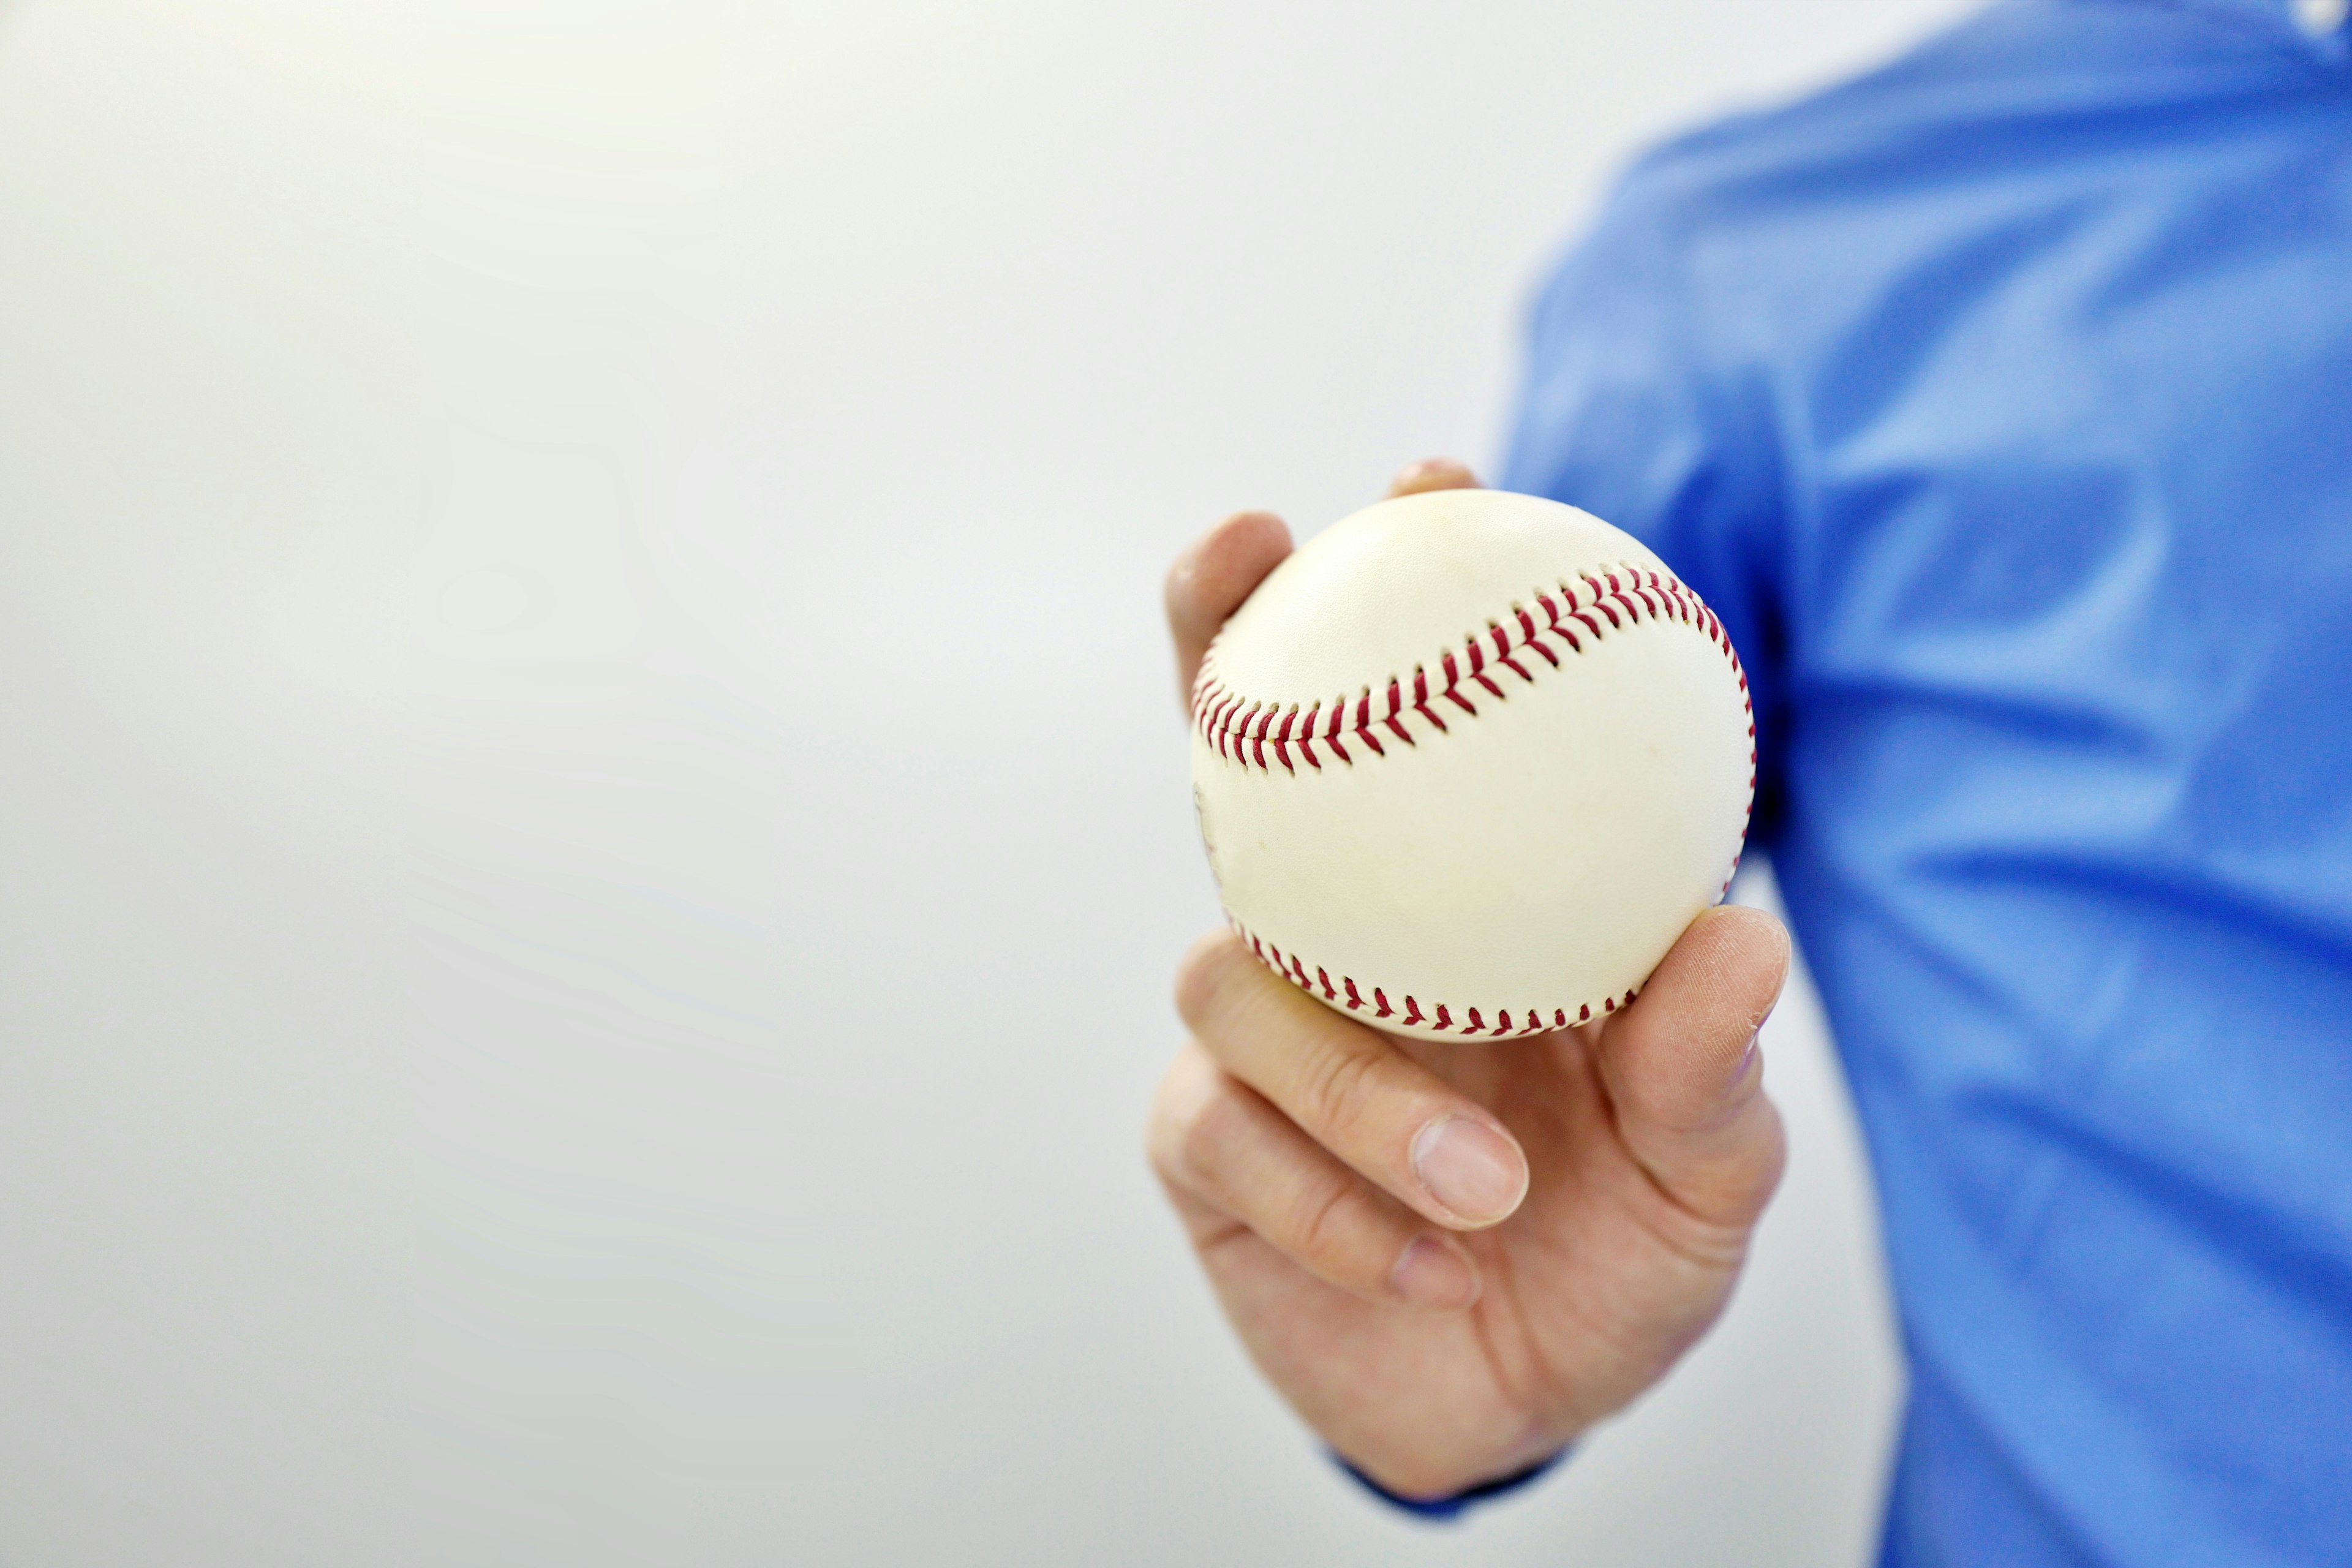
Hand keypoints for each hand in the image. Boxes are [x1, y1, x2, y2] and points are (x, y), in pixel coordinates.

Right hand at [1148, 459, 1790, 1498]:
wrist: (1524, 1395)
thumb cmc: (1620, 1241)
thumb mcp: (1704, 1165)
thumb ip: (1705, 1060)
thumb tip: (1740, 928)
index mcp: (1459, 901)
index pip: (1415, 718)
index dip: (1409, 586)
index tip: (1437, 474)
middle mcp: (1341, 935)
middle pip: (1240, 760)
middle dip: (1218, 640)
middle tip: (1235, 554)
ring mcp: (1255, 1036)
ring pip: (1235, 980)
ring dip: (1360, 1079)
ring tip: (1486, 1181)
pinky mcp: (1202, 1146)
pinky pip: (1228, 1136)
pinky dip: (1335, 1201)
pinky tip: (1426, 1260)